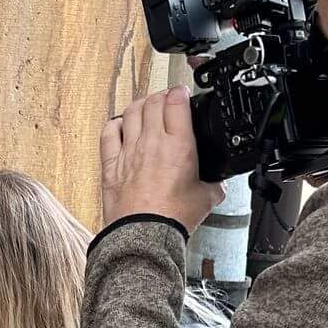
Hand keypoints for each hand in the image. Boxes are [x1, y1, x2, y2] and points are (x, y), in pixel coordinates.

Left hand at [100, 87, 222, 231]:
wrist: (145, 236)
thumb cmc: (172, 218)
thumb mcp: (207, 198)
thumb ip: (214, 184)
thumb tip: (218, 182)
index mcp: (179, 146)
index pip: (177, 101)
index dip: (181, 92)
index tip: (184, 94)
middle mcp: (152, 142)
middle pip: (153, 101)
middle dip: (162, 95)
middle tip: (168, 100)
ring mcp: (129, 151)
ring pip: (131, 112)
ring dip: (140, 104)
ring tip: (146, 107)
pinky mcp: (111, 164)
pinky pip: (109, 133)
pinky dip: (115, 124)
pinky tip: (121, 126)